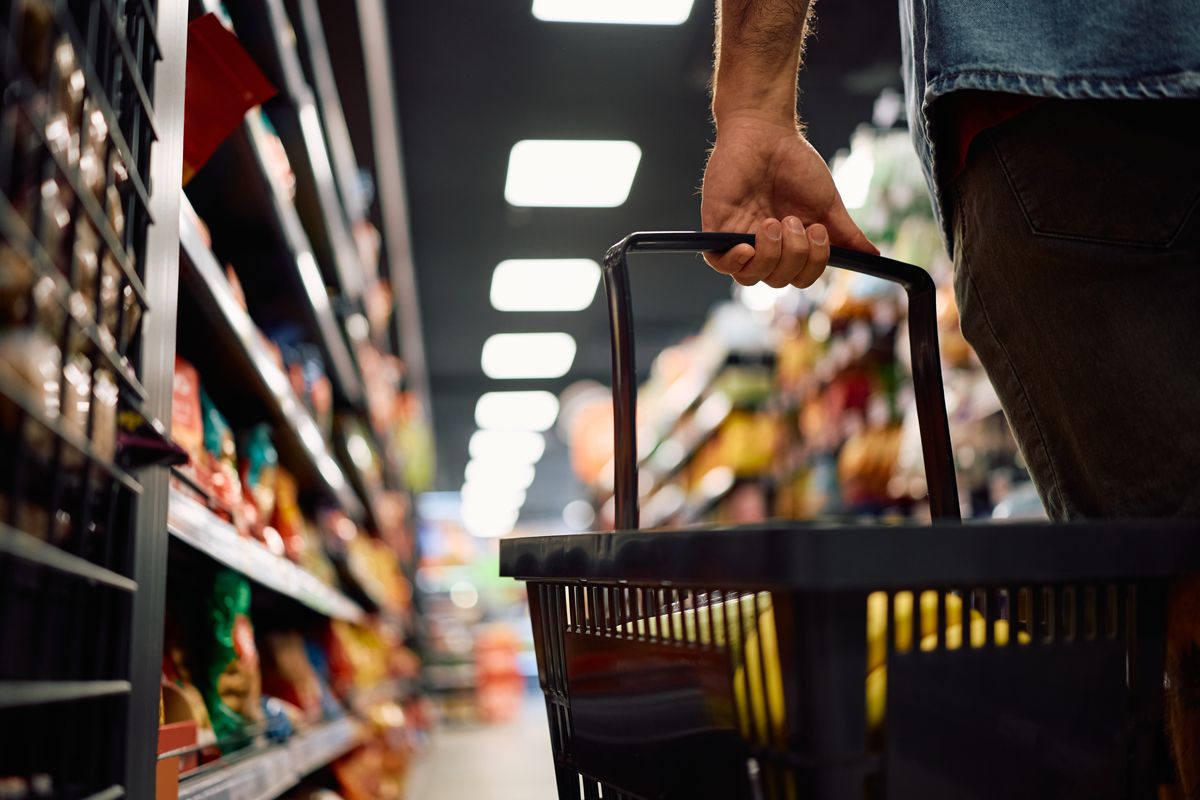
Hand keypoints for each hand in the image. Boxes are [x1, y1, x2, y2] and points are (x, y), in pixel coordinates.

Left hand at [701, 113, 877, 286]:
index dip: (812, 265)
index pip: (800, 277)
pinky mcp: (717, 229)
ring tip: (773, 223)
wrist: (765, 132)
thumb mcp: (827, 202)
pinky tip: (747, 246)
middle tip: (794, 221)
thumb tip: (874, 256)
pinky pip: (719, 264)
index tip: (819, 232)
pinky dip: (734, 262)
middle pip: (778, 280)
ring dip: (770, 256)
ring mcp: (739, 239)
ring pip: (750, 277)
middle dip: (794, 256)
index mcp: (791, 245)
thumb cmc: (795, 163)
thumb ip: (846, 233)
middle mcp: (766, 247)